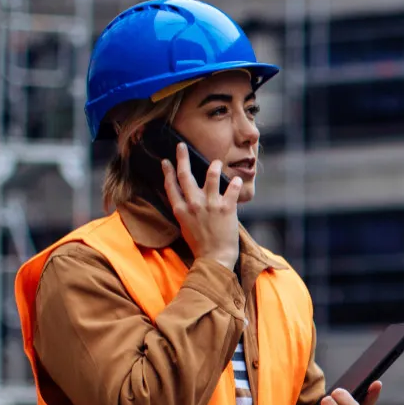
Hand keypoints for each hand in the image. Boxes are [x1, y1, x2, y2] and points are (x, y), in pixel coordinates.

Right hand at [161, 142, 242, 269]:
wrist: (215, 259)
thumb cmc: (201, 245)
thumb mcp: (186, 227)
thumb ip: (185, 211)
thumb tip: (186, 198)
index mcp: (181, 210)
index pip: (171, 186)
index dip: (168, 172)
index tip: (166, 161)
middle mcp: (193, 205)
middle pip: (185, 176)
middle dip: (182, 158)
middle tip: (181, 146)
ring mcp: (210, 205)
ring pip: (210, 177)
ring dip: (213, 167)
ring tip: (215, 162)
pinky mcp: (227, 208)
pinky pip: (231, 189)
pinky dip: (235, 183)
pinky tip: (237, 179)